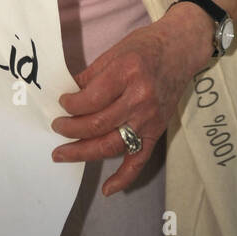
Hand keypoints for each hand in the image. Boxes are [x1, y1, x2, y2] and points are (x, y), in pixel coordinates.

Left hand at [49, 4, 213, 194]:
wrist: (181, 50)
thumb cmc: (145, 47)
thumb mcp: (114, 52)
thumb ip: (90, 76)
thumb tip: (68, 96)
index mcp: (127, 74)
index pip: (91, 99)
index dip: (70, 105)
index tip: (61, 103)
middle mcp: (140, 99)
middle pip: (98, 124)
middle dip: (70, 129)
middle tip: (55, 128)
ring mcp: (150, 118)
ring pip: (112, 144)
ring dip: (83, 152)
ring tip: (62, 154)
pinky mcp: (157, 131)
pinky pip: (140, 160)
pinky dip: (124, 177)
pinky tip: (107, 189)